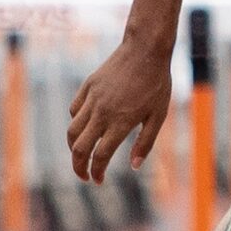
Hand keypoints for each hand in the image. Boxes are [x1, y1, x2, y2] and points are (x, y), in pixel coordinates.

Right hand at [66, 38, 171, 183]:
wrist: (145, 50)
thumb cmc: (157, 84)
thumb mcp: (158, 115)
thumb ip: (145, 142)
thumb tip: (134, 166)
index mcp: (121, 122)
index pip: (100, 155)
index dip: (96, 172)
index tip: (97, 180)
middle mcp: (102, 113)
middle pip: (78, 148)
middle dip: (78, 166)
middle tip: (84, 176)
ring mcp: (92, 99)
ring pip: (72, 130)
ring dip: (73, 147)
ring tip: (82, 155)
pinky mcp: (87, 87)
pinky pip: (74, 111)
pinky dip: (76, 124)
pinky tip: (85, 128)